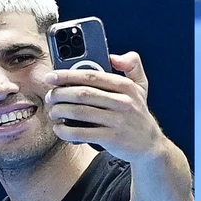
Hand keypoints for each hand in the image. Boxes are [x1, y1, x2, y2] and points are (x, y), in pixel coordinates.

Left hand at [44, 52, 163, 162]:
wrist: (150, 145)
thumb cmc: (137, 114)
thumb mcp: (141, 86)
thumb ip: (132, 65)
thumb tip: (113, 56)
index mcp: (125, 86)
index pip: (91, 76)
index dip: (67, 75)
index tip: (51, 77)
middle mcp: (123, 102)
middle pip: (82, 94)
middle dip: (60, 94)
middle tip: (50, 97)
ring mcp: (118, 121)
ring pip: (79, 112)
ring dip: (59, 111)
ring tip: (53, 112)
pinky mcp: (112, 139)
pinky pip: (82, 133)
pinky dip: (65, 131)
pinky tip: (59, 129)